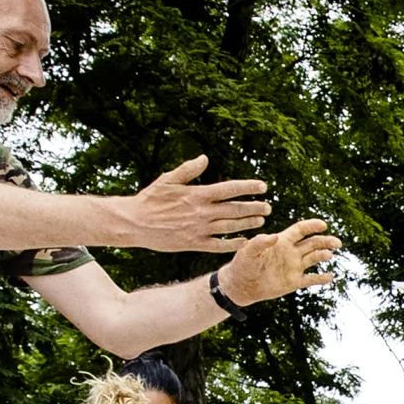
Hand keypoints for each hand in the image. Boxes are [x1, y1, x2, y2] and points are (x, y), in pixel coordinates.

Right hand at [118, 154, 270, 254]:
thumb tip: (205, 158)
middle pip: (235, 209)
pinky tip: (245, 241)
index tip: (263, 187)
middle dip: (254, 207)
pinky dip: (233, 243)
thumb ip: (188, 170)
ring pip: (231, 226)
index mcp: (197, 194)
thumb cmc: (150, 199)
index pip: (229, 189)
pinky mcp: (194, 243)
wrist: (134, 222)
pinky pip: (219, 245)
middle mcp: (201, 212)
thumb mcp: (168, 180)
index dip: (248, 188)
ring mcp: (199, 229)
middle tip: (268, 206)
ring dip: (248, 223)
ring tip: (261, 220)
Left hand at [216, 218, 340, 305]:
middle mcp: (291, 252)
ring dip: (323, 255)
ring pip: (314, 258)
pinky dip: (321, 278)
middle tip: (337, 242)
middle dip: (325, 241)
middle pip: (312, 243)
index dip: (312, 226)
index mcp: (282, 242)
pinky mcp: (294, 281)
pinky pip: (311, 279)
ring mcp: (294, 266)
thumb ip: (260, 242)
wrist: (241, 285)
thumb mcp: (248, 251)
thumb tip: (274, 236)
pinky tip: (330, 276)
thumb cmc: (242, 264)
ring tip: (329, 255)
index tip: (323, 225)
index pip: (300, 230)